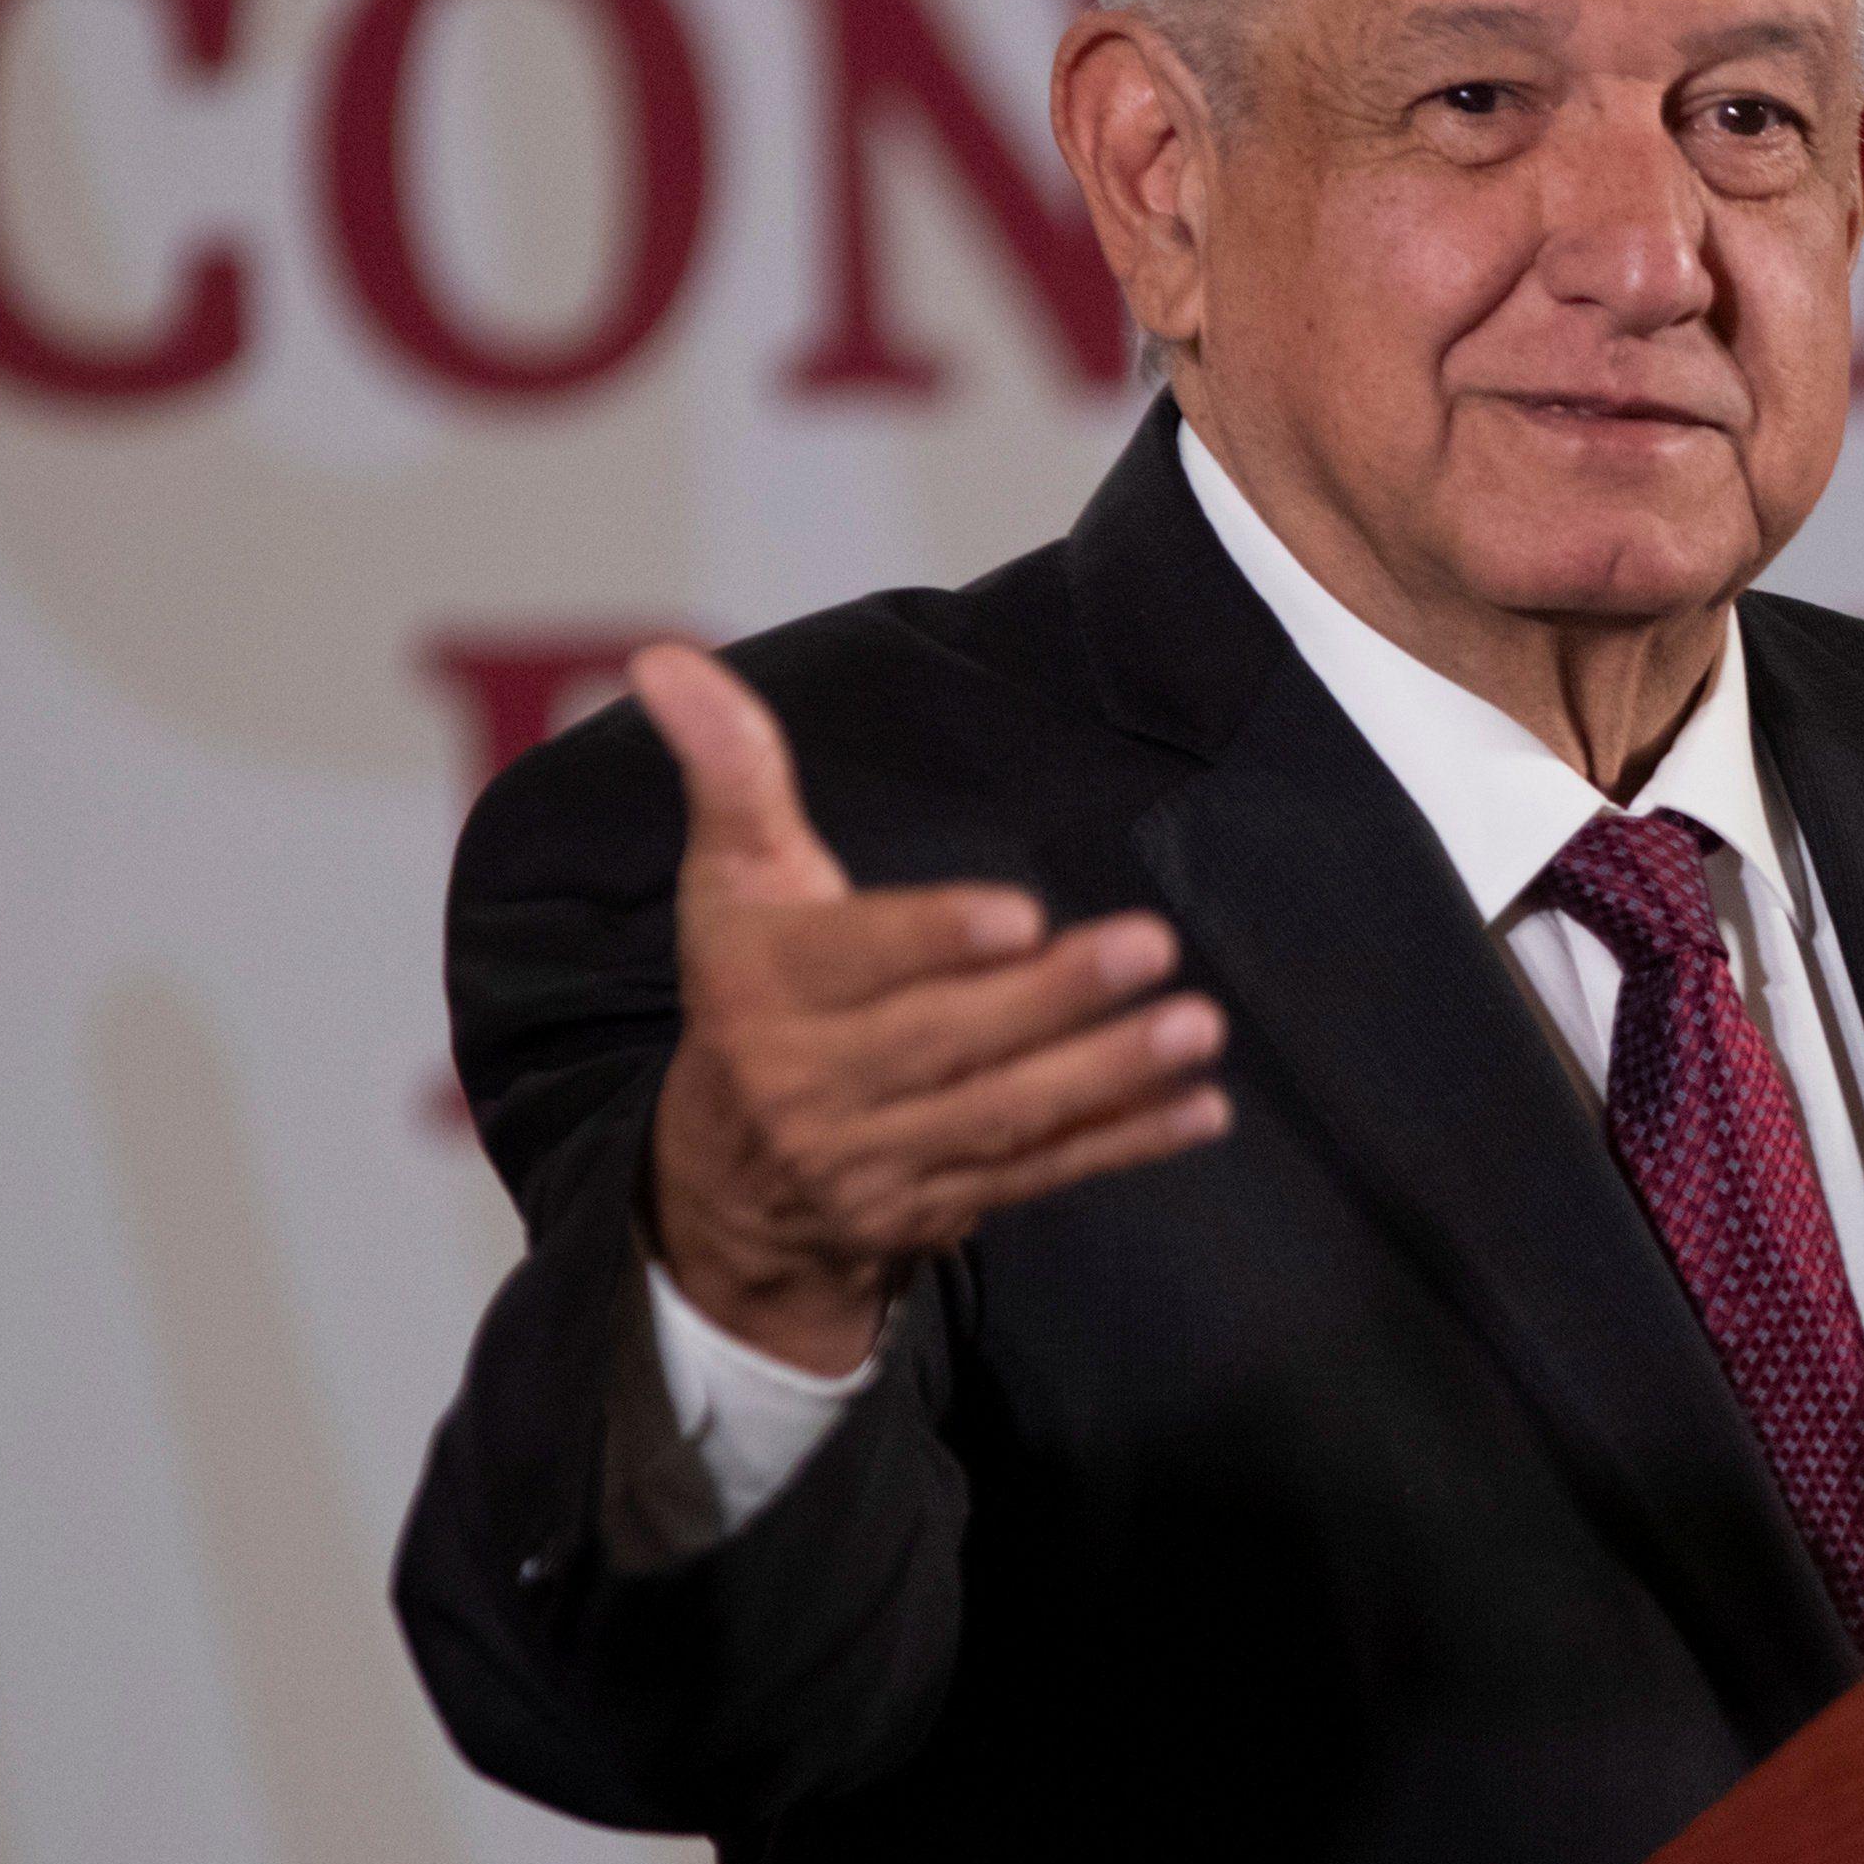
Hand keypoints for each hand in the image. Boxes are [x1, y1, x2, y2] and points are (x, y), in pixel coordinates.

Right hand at [631, 643, 1228, 1372]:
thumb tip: (662, 658)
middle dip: (1049, 1000)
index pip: (848, 962)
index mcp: (759, 990)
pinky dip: (1125, 1144)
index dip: (931, 941)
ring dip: (1106, 1074)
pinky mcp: (938, 1205)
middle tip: (1151, 946)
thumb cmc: (754, 991)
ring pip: (1000, 1116)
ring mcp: (876, 1159)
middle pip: (940, 1042)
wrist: (727, 1185)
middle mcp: (809, 1085)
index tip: (1020, 915)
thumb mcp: (733, 881)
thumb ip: (731, 771)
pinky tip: (1201, 1109)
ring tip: (1195, 1027)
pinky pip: (1040, 1175)